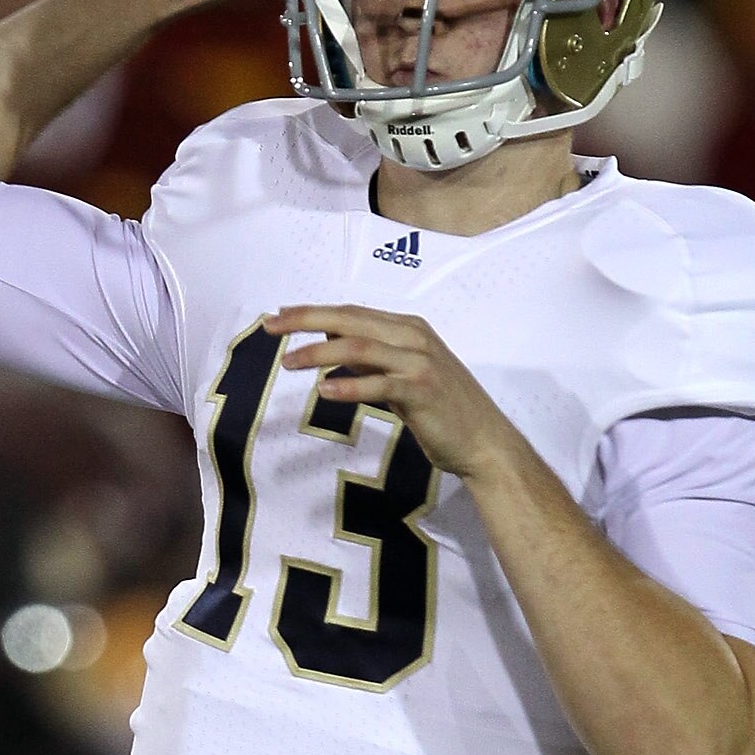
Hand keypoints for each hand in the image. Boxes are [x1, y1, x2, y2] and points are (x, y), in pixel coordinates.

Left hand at [264, 304, 520, 479]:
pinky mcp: (421, 390)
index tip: (280, 316)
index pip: (352, 313)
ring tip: (288, 362)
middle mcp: (414, 337)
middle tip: (270, 326)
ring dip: (319, 353)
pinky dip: (349, 386)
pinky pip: (378, 384)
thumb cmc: (443, 412)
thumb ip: (372, 360)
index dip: (314, 312)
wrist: (484, 441)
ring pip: (359, 348)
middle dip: (306, 320)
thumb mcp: (403, 378)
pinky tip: (323, 391)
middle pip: (351, 321)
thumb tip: (331, 346)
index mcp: (408, 328)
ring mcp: (419, 362)